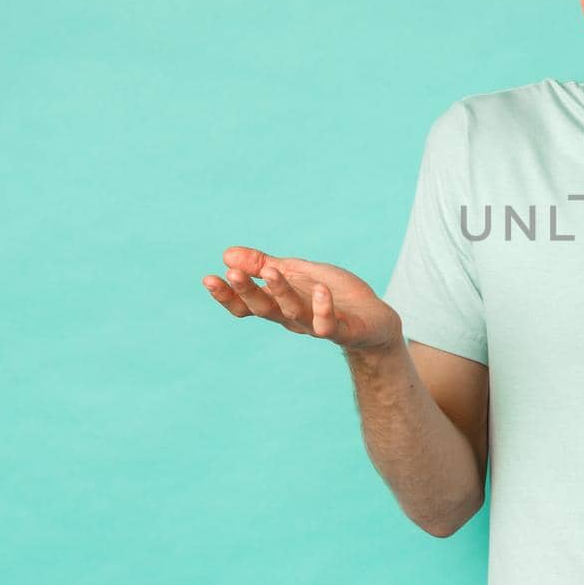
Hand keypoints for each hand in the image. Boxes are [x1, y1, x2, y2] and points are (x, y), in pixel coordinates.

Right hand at [201, 245, 402, 350]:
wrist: (375, 320)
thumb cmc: (334, 295)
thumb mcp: (297, 273)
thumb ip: (264, 265)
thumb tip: (226, 253)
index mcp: (279, 305)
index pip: (246, 305)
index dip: (227, 295)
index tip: (208, 278)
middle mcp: (293, 319)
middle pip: (264, 308)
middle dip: (246, 291)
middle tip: (232, 272)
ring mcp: (317, 326)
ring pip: (293, 313)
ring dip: (280, 292)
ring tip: (271, 271)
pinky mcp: (345, 331)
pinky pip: (330, 325)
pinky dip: (323, 309)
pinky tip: (320, 290)